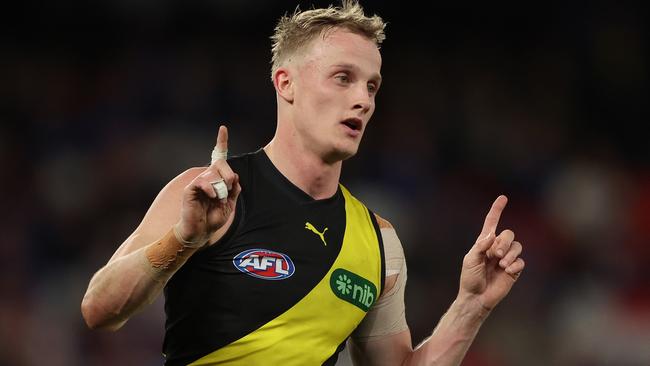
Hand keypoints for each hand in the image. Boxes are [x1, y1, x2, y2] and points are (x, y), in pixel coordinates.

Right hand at [175, 125, 241, 246]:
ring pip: (213, 174)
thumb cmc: (212, 218)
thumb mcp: (230, 204)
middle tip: (230, 185)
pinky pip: (202, 181)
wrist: (200, 232)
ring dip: (221, 187)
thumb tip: (235, 176)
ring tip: (219, 198)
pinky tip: (212, 196)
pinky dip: (210, 188)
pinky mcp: (191, 189)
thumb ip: (234, 190)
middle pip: (220, 164)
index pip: (218, 157)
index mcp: (216, 180)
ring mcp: (198, 183)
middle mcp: (207, 178)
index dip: (221, 142)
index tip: (223, 129)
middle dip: (228, 174)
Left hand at [458, 195, 524, 310]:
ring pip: (517, 246)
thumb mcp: (470, 259)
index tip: (503, 198)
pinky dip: (515, 265)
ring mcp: (506, 258)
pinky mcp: (514, 270)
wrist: (476, 297)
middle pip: (508, 234)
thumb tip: (492, 235)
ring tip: (501, 265)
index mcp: (484, 242)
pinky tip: (507, 272)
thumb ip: (480, 246)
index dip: (497, 210)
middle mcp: (497, 248)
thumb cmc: (470, 278)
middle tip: (495, 255)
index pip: (492, 222)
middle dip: (504, 242)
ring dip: (510, 254)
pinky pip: (521, 261)